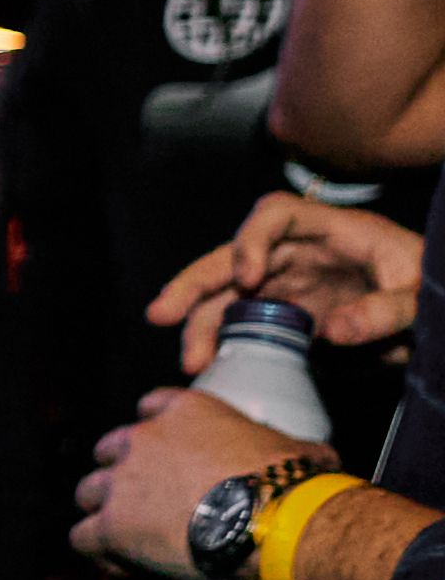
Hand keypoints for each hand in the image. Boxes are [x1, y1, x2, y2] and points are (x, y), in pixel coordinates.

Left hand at [73, 383, 306, 579]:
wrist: (277, 524)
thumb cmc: (295, 485)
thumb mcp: (296, 449)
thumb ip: (282, 447)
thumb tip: (314, 457)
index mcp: (185, 411)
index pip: (150, 408)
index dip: (154, 434)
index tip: (166, 457)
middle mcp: (143, 438)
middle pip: (111, 450)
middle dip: (125, 473)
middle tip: (149, 501)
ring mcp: (121, 480)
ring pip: (89, 492)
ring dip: (106, 511)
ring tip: (131, 537)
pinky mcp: (111, 525)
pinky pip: (83, 538)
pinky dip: (99, 551)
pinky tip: (122, 564)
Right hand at [154, 195, 422, 364]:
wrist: (437, 312)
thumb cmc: (433, 285)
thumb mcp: (423, 293)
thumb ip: (387, 310)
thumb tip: (332, 331)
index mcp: (334, 232)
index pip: (276, 215)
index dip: (252, 239)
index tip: (248, 278)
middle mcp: (302, 253)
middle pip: (234, 255)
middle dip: (195, 283)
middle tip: (162, 313)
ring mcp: (293, 284)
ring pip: (231, 294)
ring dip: (203, 323)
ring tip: (191, 360)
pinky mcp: (291, 315)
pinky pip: (246, 323)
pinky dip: (226, 342)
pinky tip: (213, 365)